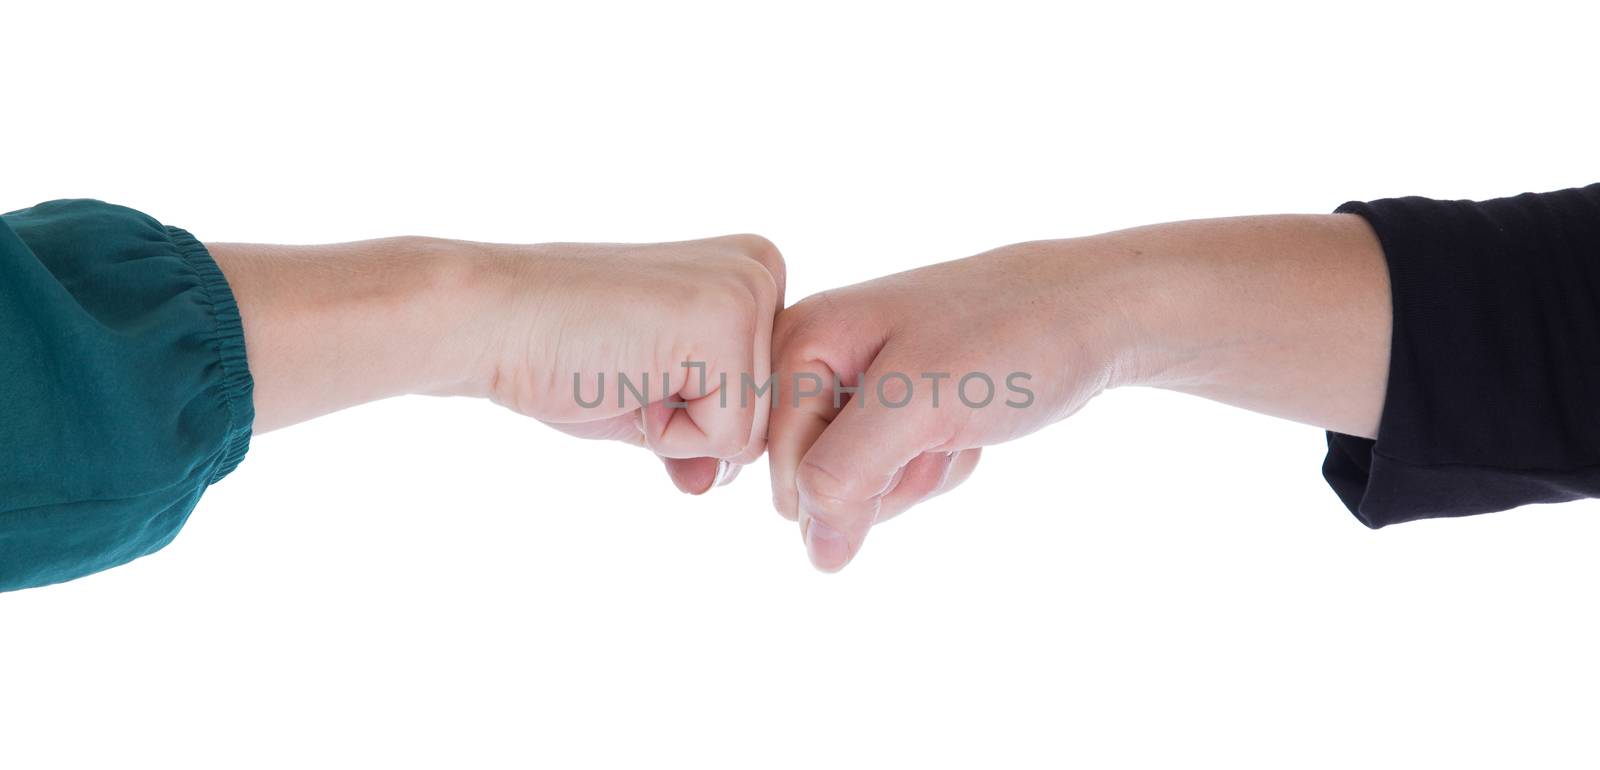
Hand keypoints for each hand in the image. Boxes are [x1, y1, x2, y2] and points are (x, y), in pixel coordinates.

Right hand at [483, 235, 785, 492]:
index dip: (695, 410)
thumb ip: (703, 430)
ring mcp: (748, 292)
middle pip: (767, 417)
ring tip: (624, 367)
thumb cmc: (561, 353)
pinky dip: (668, 434)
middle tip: (624, 365)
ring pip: (751, 433)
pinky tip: (625, 375)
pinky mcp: (727, 323)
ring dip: (678, 429)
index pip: (768, 398)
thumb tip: (718, 482)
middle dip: (690, 423)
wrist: (489, 320)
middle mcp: (764, 271)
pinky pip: (726, 439)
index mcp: (754, 274)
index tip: (637, 359)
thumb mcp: (653, 394)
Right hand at [768, 242, 1131, 570]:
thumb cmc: (1008, 338)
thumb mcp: (918, 405)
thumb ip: (845, 475)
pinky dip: (941, 463)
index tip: (908, 432)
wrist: (1094, 311)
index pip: (787, 470)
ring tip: (958, 421)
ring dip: (919, 473)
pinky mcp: (899, 408)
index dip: (851, 477)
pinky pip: (899, 474)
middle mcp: (818, 361)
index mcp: (801, 340)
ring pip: (862, 487)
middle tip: (938, 427)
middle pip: (820, 484)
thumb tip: (817, 554)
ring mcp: (859, 386)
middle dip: (886, 477)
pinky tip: (969, 425)